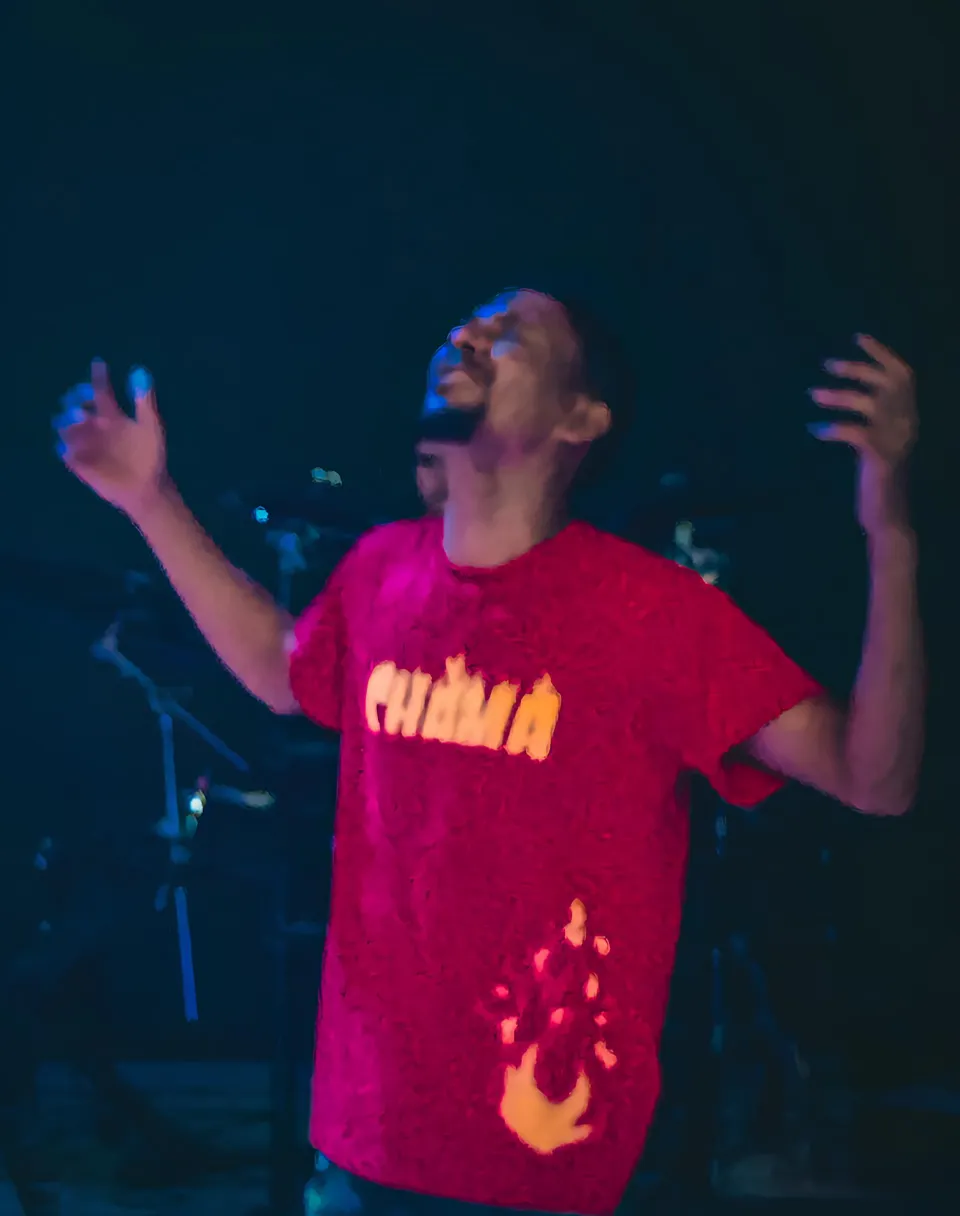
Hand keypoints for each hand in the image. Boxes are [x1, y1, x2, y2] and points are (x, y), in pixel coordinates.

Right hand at [56, 360, 167, 519]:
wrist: (147, 486)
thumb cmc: (151, 456)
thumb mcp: (151, 426)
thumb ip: (145, 401)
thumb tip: (140, 371)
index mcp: (112, 416)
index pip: (100, 392)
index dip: (99, 377)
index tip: (100, 365)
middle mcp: (95, 427)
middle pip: (77, 406)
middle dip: (75, 400)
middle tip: (83, 401)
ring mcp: (86, 444)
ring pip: (67, 427)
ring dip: (68, 421)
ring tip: (79, 419)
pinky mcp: (80, 462)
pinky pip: (66, 452)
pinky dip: (65, 447)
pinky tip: (71, 445)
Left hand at [809, 335, 917, 536]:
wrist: (889, 519)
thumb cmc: (879, 482)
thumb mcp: (880, 444)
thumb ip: (874, 420)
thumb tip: (854, 395)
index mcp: (909, 418)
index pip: (903, 376)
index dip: (882, 354)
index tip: (859, 337)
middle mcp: (907, 424)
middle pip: (886, 382)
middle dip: (856, 368)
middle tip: (826, 365)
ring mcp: (895, 440)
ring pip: (869, 403)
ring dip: (838, 395)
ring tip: (812, 395)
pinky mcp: (880, 458)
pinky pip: (855, 432)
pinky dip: (833, 427)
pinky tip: (815, 429)